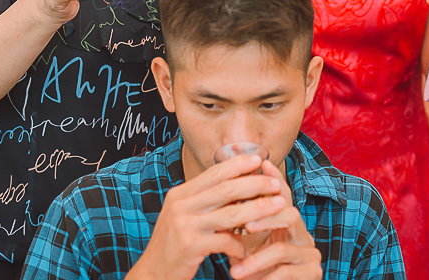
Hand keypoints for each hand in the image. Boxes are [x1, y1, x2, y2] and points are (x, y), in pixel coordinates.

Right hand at [128, 154, 286, 279]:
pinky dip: (240, 245)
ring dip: (258, 210)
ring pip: (231, 213)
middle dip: (255, 184)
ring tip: (277, 207)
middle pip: (226, 189)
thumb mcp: (183, 217)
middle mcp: (180, 205)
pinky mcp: (190, 246)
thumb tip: (235, 188)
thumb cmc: (173, 246)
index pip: (213, 173)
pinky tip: (248, 251)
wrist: (152, 273)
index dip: (237, 164)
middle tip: (276, 183)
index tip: (259, 159)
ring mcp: (184, 225)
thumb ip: (204, 203)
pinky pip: (224, 241)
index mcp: (180, 194)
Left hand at [229, 162, 321, 279]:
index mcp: (289, 226)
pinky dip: (267, 277)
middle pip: (291, 214)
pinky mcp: (313, 274)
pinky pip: (288, 272)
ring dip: (256, 260)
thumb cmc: (260, 272)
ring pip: (283, 249)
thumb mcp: (251, 249)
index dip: (275, 181)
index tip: (263, 164)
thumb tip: (219, 205)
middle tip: (246, 224)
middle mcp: (303, 236)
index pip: (283, 198)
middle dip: (266, 218)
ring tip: (235, 271)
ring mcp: (310, 255)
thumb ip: (244, 229)